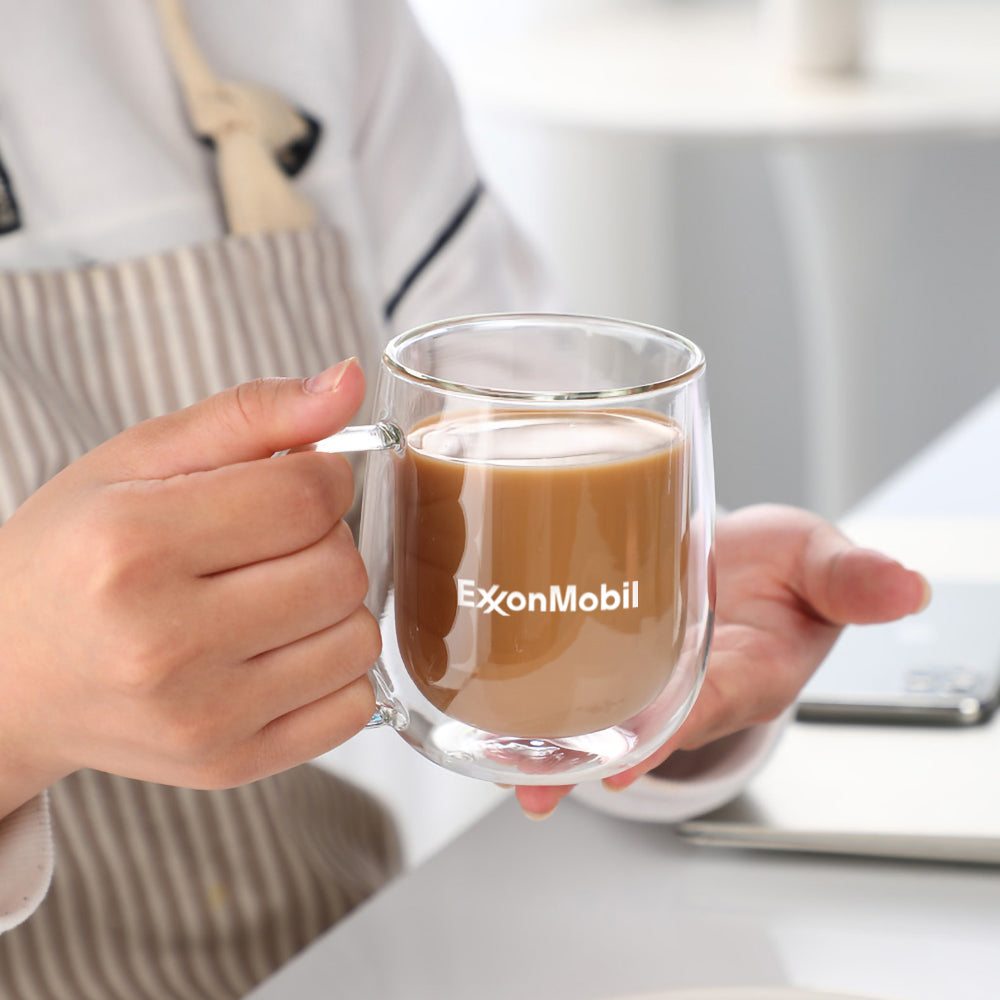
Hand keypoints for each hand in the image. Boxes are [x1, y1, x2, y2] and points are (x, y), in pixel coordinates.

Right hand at [0, 359, 379, 819]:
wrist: (9, 674)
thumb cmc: (73, 556)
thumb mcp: (138, 459)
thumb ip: (251, 414)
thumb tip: (348, 381)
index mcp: (134, 544)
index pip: (308, 496)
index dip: (322, 475)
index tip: (296, 480)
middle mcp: (163, 641)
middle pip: (339, 569)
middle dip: (326, 539)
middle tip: (272, 541)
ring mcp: (199, 716)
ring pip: (357, 637)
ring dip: (334, 604)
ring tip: (273, 594)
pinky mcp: (227, 764)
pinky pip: (354, 706)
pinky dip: (335, 668)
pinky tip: (281, 649)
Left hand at [515, 503, 929, 817]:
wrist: (743, 559)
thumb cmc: (784, 571)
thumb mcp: (821, 563)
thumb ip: (851, 579)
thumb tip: (905, 584)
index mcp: (744, 673)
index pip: (705, 708)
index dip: (666, 734)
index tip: (622, 763)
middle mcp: (686, 685)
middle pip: (633, 731)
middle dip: (583, 761)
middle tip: (526, 783)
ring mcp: (643, 671)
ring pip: (592, 715)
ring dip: (545, 740)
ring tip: (491, 757)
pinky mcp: (609, 643)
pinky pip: (572, 673)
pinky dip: (534, 688)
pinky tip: (488, 692)